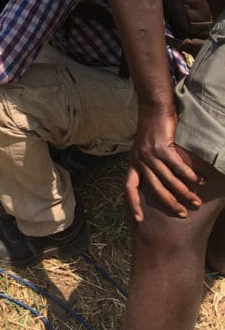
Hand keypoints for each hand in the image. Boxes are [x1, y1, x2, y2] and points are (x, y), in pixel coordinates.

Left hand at [126, 105, 203, 220]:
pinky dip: (189, 175)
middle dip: (170, 203)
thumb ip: (148, 165)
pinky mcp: (162, 147)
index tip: (139, 220)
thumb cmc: (152, 129)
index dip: (133, 204)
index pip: (129, 188)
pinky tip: (199, 180)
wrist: (153, 109)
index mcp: (133, 163)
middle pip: (155, 189)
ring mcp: (150, 154)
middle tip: (183, 214)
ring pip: (169, 180)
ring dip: (184, 192)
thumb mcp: (144, 149)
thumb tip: (160, 183)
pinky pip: (177, 166)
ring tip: (196, 200)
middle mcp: (140, 160)